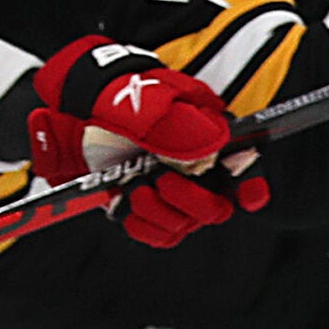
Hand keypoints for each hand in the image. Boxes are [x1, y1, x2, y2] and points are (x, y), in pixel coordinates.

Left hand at [24, 36, 268, 247]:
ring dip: (159, 213)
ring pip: (185, 223)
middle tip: (159, 181)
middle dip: (190, 201)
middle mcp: (196, 166)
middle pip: (216, 206)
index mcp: (208, 135)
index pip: (246, 164)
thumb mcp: (142, 102)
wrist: (76, 106)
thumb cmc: (117, 95)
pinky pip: (159, 233)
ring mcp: (172, 188)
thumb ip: (173, 123)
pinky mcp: (148, 205)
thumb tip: (213, 139)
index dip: (252, 183)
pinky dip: (142, 225)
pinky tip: (126, 206)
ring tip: (134, 189)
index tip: (248, 194)